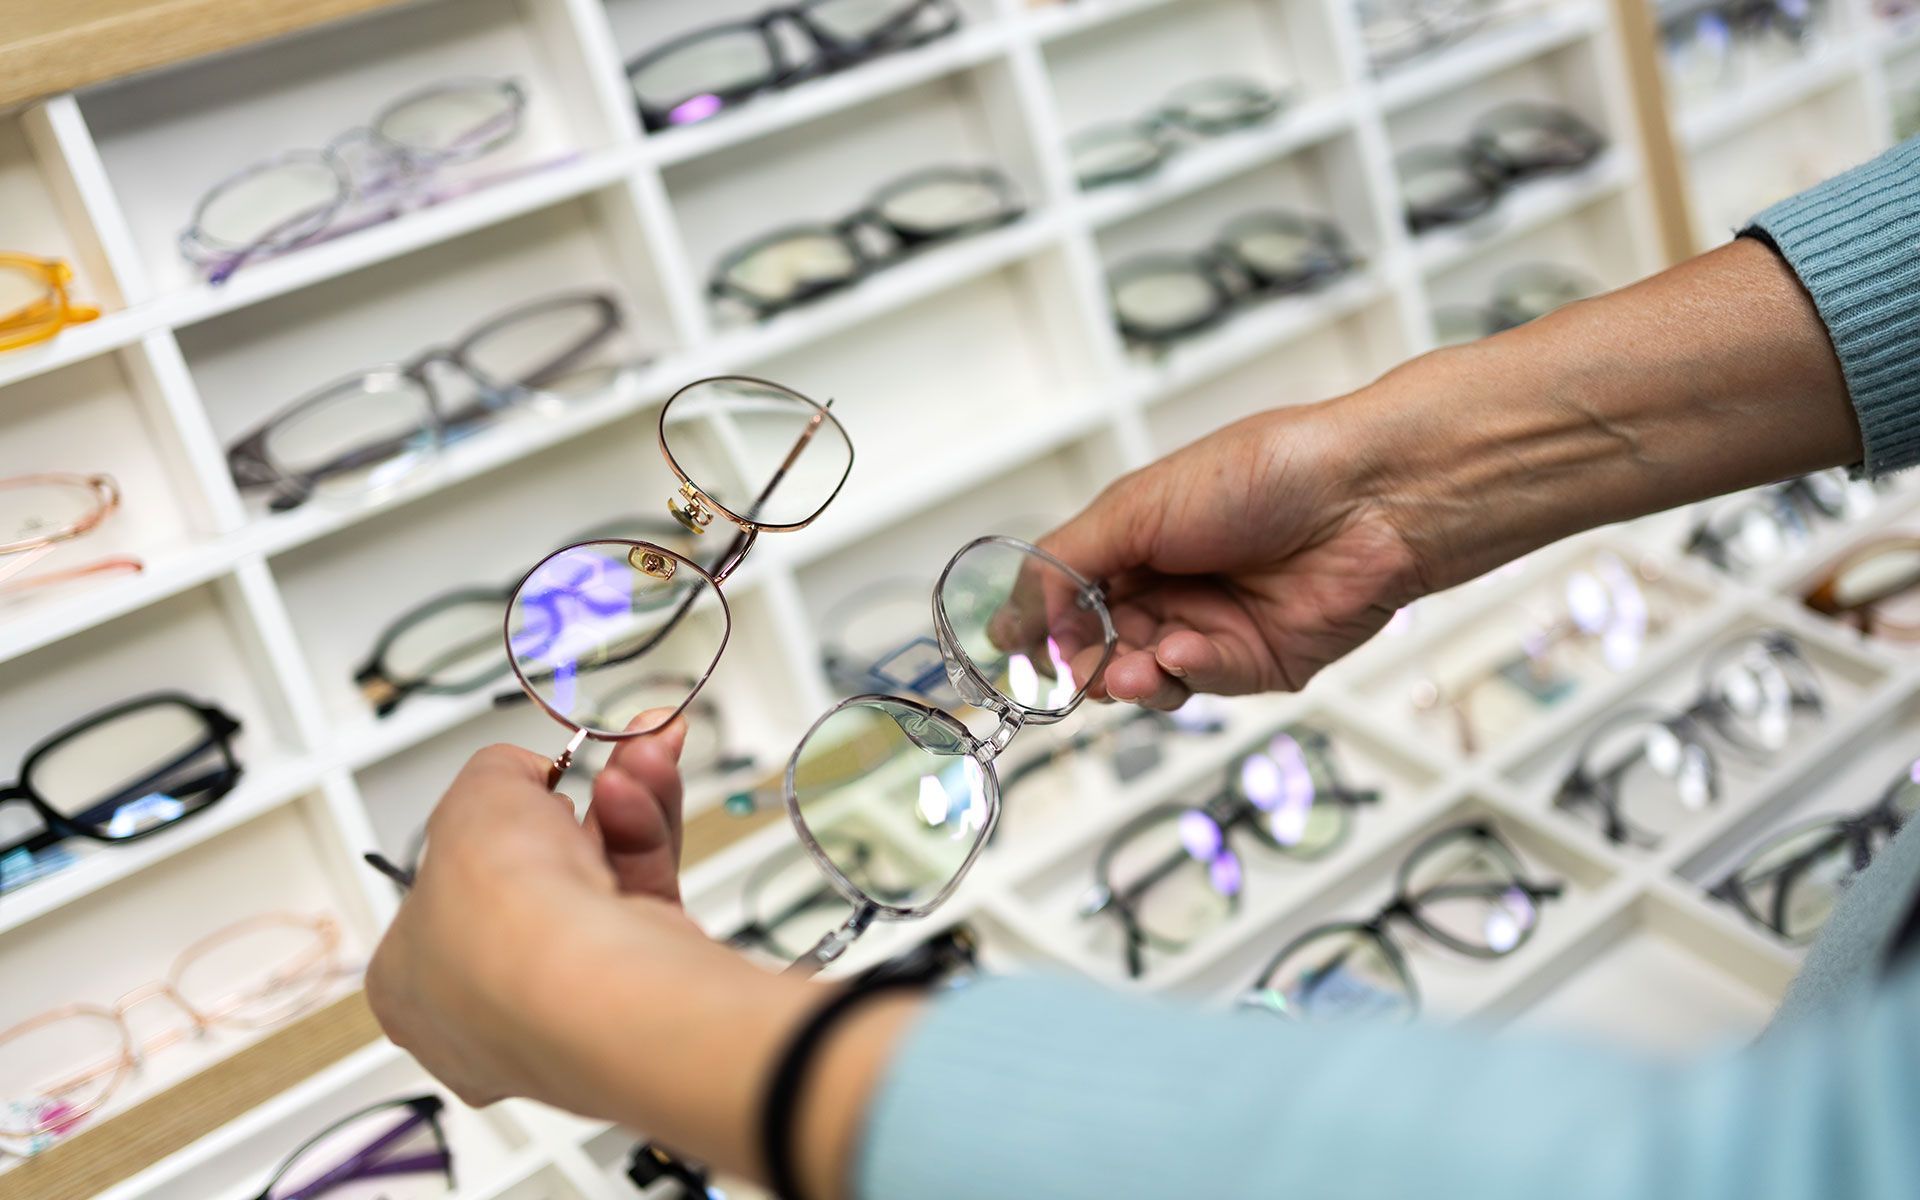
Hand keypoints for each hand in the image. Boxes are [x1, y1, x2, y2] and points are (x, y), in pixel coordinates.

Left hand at [366, 715, 736, 1113]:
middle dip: (581, 803)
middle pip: (538, 870)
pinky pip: (641, 890)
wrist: (589, 978)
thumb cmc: (502, 922)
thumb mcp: (473, 796)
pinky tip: (654, 782)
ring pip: (599, 874)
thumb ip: (498, 771)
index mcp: (411, 982)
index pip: (445, 888)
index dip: (487, 827)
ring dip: (624, 803)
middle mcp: (489, 997)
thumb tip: (523, 771)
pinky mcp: (635, 982)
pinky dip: (649, 830)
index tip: (522, 784)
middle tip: (610, 754)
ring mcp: (568, 993)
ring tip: (644, 754)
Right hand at [1043, 395, 1429, 709]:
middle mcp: (1174, 584)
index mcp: (1139, 538)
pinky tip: (1183, 655)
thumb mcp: (1137, 505)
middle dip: (1086, 661)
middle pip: (1103, 646)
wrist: (1367, 498)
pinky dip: (1185, 674)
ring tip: (1131, 671)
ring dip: (1131, 678)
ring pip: (1148, 676)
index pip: (1070, 596)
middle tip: (1079, 665)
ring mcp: (1214, 625)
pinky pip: (1203, 683)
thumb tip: (1012, 614)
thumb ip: (1066, 561)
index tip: (1021, 649)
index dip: (1045, 625)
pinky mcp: (1257, 661)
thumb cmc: (1267, 472)